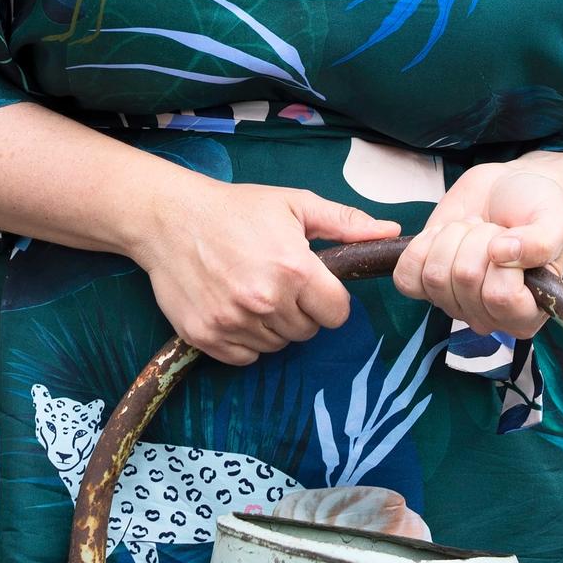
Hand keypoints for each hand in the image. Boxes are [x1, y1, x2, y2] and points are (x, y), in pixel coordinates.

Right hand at [134, 173, 399, 366]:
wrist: (171, 219)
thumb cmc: (237, 209)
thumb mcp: (295, 204)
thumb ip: (345, 223)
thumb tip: (390, 233)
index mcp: (294, 268)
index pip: (336, 314)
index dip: (330, 300)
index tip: (314, 284)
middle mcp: (266, 300)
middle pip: (307, 331)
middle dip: (301, 311)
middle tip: (278, 281)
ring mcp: (234, 322)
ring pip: (277, 346)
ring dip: (273, 325)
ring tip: (254, 290)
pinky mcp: (207, 337)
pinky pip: (245, 357)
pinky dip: (246, 340)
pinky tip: (235, 307)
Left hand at [391, 162, 562, 338]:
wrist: (507, 189)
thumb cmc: (536, 208)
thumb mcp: (555, 219)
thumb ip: (542, 241)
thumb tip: (503, 253)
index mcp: (526, 313)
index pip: (500, 297)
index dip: (501, 260)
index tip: (510, 239)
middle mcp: (488, 316)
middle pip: (464, 280)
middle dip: (478, 238)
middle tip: (493, 230)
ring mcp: (454, 303)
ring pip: (434, 276)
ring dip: (453, 237)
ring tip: (473, 230)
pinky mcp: (425, 284)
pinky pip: (406, 278)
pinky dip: (420, 247)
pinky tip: (443, 235)